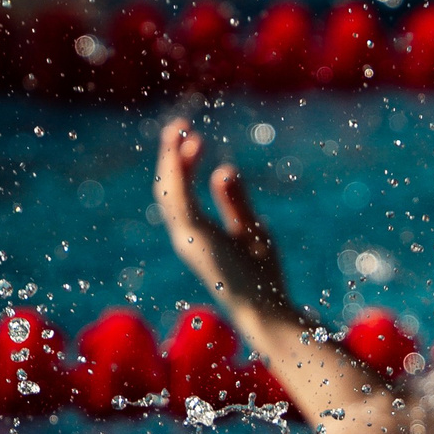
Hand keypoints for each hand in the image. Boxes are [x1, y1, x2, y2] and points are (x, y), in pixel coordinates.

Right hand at [156, 119, 296, 323]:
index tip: (196, 139)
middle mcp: (185, 236)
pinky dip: (179, 172)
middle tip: (179, 124)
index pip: (180, 194)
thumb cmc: (262, 277)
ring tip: (180, 128)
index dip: (182, 164)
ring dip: (171, 157)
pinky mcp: (196, 239)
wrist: (266, 309)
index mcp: (197, 234)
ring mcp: (188, 238)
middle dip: (170, 155)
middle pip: (167, 188)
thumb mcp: (251, 229)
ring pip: (168, 190)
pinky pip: (180, 199)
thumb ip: (235, 201)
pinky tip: (187, 148)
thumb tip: (223, 169)